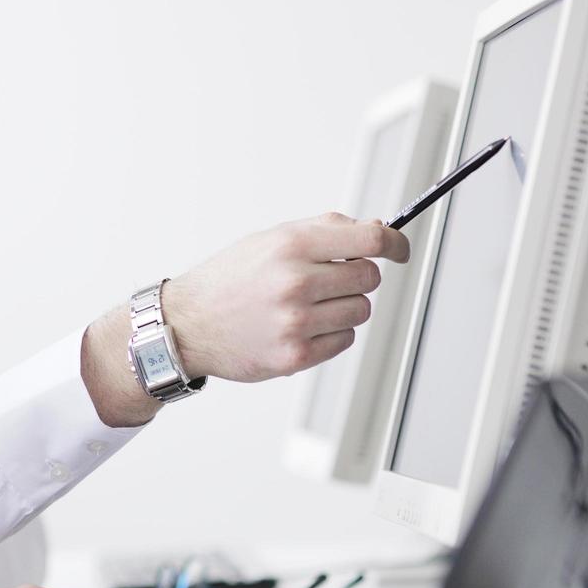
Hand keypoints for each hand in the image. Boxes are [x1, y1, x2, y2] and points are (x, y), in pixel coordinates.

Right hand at [168, 212, 409, 381]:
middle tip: (328, 280)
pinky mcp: (295, 356)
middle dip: (356, 277)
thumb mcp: (270, 239)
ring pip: (360, 311)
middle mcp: (295, 282)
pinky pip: (344, 340)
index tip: (400, 249)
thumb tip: (377, 231)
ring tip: (306, 306)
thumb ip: (323, 230)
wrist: (187, 324)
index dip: (396, 243)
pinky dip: (331, 334)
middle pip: (369, 277)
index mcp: (291, 245)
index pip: (369, 240)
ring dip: (342, 307)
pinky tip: (300, 327)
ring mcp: (296, 322)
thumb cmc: (229, 280)